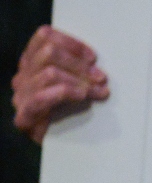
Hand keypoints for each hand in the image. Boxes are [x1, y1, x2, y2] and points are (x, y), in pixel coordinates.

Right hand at [12, 27, 107, 142]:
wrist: (58, 146)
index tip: (93, 57)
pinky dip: (65, 92)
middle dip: (79, 64)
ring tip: (97, 90)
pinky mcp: (24, 116)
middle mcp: (23, 75)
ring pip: (49, 73)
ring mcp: (20, 95)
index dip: (71, 42)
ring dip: (79, 80)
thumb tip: (99, 62)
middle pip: (48, 53)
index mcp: (32, 61)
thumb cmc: (70, 110)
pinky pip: (40, 97)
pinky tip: (82, 95)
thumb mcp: (75, 81)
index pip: (44, 36)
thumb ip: (80, 67)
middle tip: (100, 77)